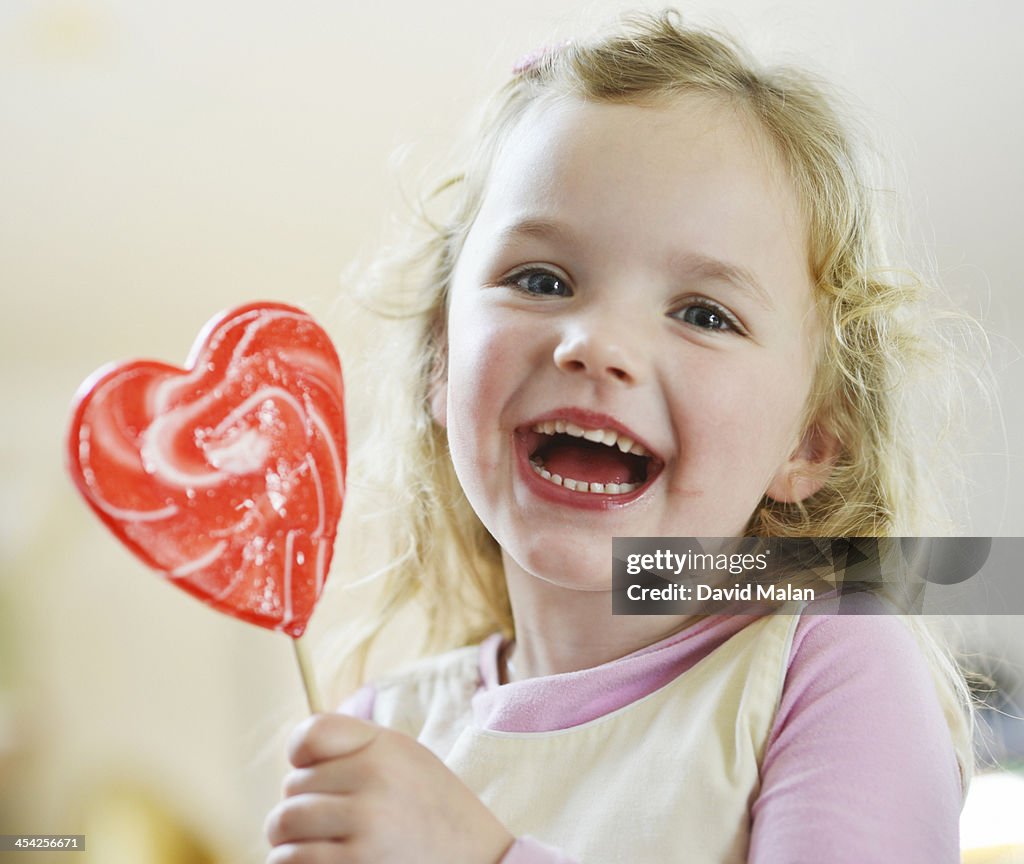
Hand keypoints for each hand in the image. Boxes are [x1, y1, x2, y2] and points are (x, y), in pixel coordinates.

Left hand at [265, 713, 514, 863]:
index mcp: (384, 749)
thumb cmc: (432, 810)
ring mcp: (364, 829)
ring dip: (293, 842)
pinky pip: (290, 862)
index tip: (313, 772)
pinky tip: (325, 863)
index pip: (311, 735)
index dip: (303, 756)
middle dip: (303, 807)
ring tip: (326, 846)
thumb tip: (294, 758)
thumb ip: (354, 746)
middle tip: (335, 821)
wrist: (478, 861)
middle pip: (291, 788)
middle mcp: (373, 782)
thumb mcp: (405, 759)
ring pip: (283, 828)